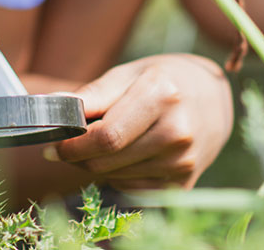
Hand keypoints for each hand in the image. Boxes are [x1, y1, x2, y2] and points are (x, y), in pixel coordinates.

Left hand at [47, 53, 232, 190]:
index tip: (53, 144)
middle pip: (107, 160)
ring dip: (97, 166)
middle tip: (68, 146)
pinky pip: (131, 190)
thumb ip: (92, 94)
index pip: (106, 136)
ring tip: (105, 143)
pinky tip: (127, 155)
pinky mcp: (184, 183)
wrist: (214, 100)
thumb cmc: (163, 80)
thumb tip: (50, 107)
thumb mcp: (129, 74)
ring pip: (115, 178)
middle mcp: (177, 131)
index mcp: (162, 95)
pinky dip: (118, 176)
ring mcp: (183, 161)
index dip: (72, 144)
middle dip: (78, 156)